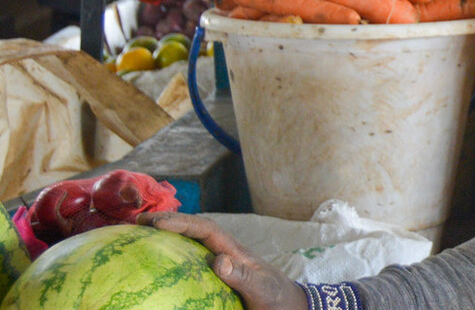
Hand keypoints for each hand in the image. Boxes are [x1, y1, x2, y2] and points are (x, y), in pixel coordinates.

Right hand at [141, 213, 307, 309]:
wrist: (287, 307)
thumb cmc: (276, 297)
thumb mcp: (262, 289)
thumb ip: (243, 277)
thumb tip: (218, 260)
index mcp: (235, 251)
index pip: (207, 230)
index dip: (182, 223)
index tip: (157, 222)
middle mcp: (225, 253)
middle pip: (194, 231)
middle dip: (168, 222)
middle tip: (138, 222)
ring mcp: (219, 264)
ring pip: (191, 245)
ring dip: (167, 238)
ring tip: (139, 235)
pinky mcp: (215, 277)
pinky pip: (190, 264)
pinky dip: (173, 260)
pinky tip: (154, 266)